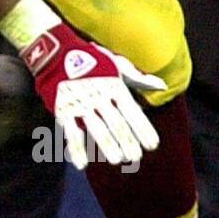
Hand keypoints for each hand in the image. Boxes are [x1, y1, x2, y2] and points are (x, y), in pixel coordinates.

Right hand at [20, 21, 164, 166]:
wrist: (55, 53)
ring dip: (107, 145)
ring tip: (117, 159)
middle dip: (127, 141)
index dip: (143, 129)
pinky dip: (76, 149)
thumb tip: (163, 86)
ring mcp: (80, 104)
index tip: (152, 145)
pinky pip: (70, 132)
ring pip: (96, 128)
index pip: (132, 112)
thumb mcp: (116, 64)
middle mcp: (99, 96)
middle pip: (116, 123)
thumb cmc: (90, 59)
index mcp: (114, 86)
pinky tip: (82, 164)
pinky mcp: (62, 110)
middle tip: (135, 157)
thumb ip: (139, 79)